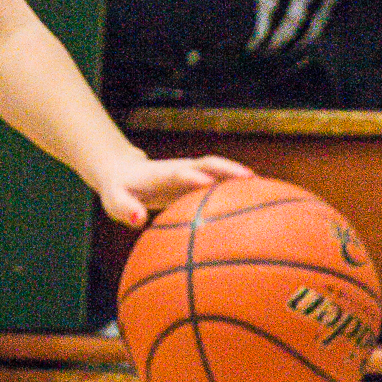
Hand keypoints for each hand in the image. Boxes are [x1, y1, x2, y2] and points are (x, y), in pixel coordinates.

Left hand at [96, 152, 250, 229]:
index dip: (193, 176)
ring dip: (239, 175)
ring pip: (219, 169)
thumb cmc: (119, 190)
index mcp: (161, 174)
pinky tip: (259, 200)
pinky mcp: (198, 179)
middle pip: (208, 163)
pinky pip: (221, 179)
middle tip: (251, 179)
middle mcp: (181, 168)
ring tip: (266, 189)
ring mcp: (192, 172)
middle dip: (228, 169)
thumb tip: (138, 218)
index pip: (179, 172)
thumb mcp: (114, 201)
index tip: (208, 183)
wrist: (123, 173)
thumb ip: (126, 209)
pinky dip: (238, 185)